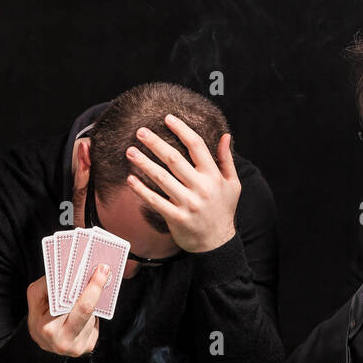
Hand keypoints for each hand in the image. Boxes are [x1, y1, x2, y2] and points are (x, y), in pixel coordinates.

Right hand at [26, 265, 109, 356]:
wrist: (42, 339)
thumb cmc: (39, 314)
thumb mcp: (36, 296)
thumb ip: (51, 284)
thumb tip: (75, 273)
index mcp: (49, 329)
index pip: (77, 307)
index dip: (91, 288)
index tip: (101, 270)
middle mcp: (64, 342)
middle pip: (88, 312)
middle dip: (95, 290)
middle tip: (103, 271)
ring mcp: (77, 348)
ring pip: (92, 316)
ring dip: (89, 304)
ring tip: (79, 299)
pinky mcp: (87, 348)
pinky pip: (95, 325)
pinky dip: (90, 316)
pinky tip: (81, 314)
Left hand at [125, 116, 240, 252]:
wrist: (217, 244)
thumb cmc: (223, 211)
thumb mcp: (233, 184)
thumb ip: (226, 160)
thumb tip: (225, 135)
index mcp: (213, 176)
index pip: (196, 146)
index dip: (181, 130)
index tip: (167, 119)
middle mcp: (201, 187)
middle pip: (174, 159)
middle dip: (156, 143)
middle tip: (140, 131)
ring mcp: (188, 203)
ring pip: (162, 178)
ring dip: (144, 163)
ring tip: (130, 151)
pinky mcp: (176, 218)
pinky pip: (155, 201)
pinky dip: (141, 190)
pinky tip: (130, 179)